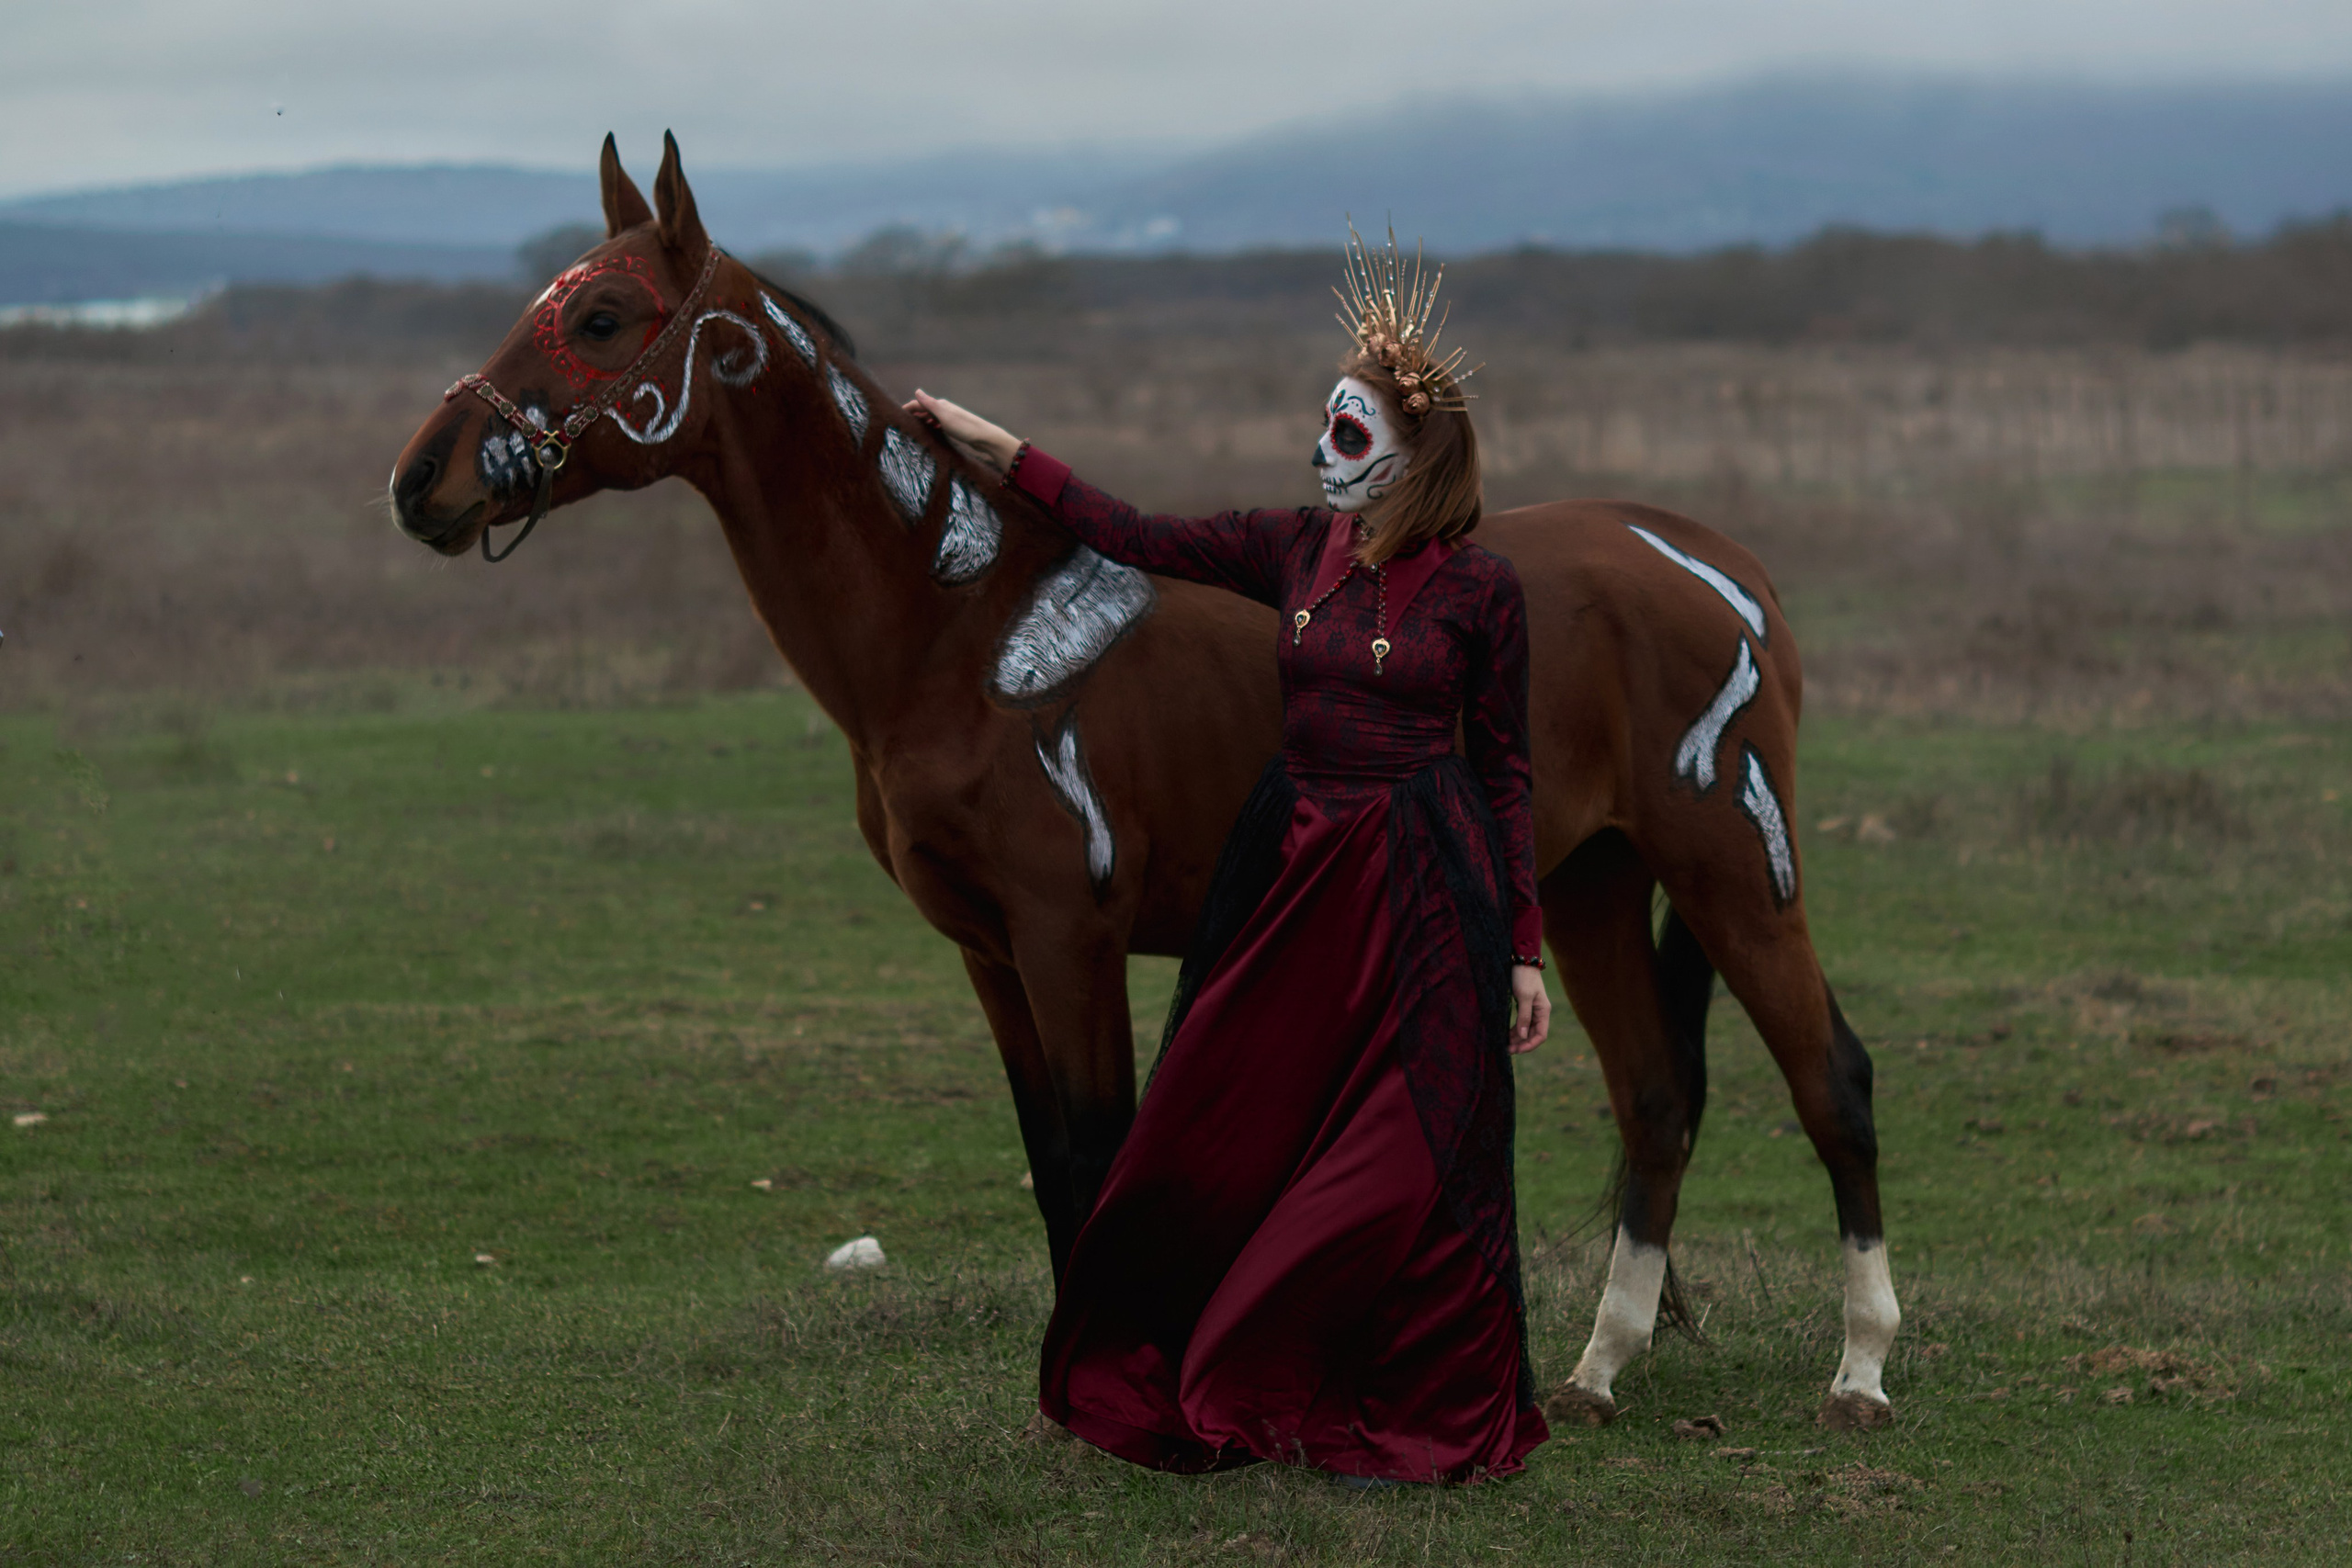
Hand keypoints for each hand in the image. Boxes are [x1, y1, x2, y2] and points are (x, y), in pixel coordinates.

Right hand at [905, 389, 1023, 471]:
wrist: (985, 437)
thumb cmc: (964, 427)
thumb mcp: (944, 416)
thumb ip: (930, 404)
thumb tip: (917, 390)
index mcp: (941, 405)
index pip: (919, 404)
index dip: (907, 409)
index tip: (896, 415)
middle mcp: (945, 408)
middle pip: (924, 410)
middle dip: (913, 414)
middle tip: (901, 423)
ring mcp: (950, 417)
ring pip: (931, 417)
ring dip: (921, 420)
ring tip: (912, 428)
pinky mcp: (955, 426)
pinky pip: (938, 424)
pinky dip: (931, 426)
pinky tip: (931, 432)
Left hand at [1509, 964, 1550, 1053]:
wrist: (1521, 960)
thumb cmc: (1524, 977)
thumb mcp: (1524, 996)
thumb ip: (1524, 1016)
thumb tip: (1522, 1036)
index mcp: (1543, 1011)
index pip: (1541, 1035)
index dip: (1530, 1045)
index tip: (1517, 1050)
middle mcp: (1539, 1013)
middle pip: (1533, 1035)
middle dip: (1521, 1044)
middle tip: (1507, 1050)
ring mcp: (1532, 1010)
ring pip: (1526, 1030)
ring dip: (1517, 1039)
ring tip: (1505, 1045)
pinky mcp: (1524, 1006)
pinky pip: (1521, 1023)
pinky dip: (1514, 1030)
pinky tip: (1505, 1035)